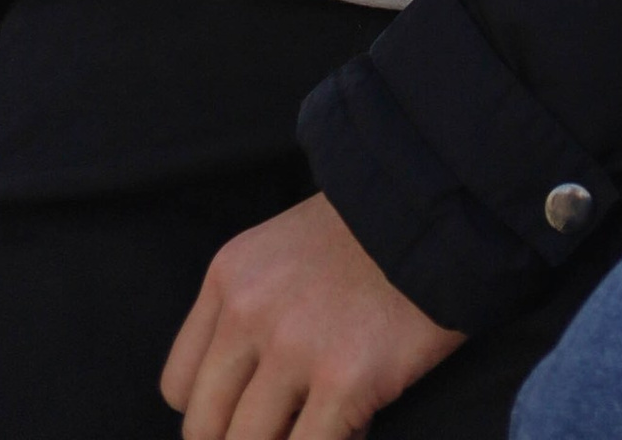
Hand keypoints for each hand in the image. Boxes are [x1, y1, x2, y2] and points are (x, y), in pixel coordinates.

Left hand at [161, 192, 461, 439]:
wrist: (442, 204)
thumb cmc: (370, 234)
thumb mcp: (283, 252)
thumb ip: (251, 312)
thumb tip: (239, 401)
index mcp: (229, 278)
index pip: (179, 387)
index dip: (215, 413)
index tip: (250, 414)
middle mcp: (248, 312)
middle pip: (205, 429)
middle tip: (286, 429)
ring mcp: (294, 348)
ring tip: (323, 422)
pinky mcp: (345, 379)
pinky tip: (358, 426)